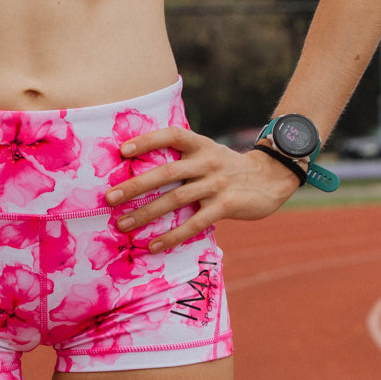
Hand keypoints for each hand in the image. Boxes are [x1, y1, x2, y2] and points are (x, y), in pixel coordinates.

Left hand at [103, 127, 300, 252]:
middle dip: (135, 185)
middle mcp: (206, 161)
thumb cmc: (227, 166)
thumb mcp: (207, 151)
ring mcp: (216, 184)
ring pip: (176, 200)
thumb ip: (182, 157)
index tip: (122, 151)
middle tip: (109, 197)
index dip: (147, 140)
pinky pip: (194, 223)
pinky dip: (172, 235)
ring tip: (123, 224)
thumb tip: (141, 167)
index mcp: (200, 144)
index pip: (171, 135)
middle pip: (166, 172)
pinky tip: (153, 245)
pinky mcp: (226, 206)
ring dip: (146, 213)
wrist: (271, 177)